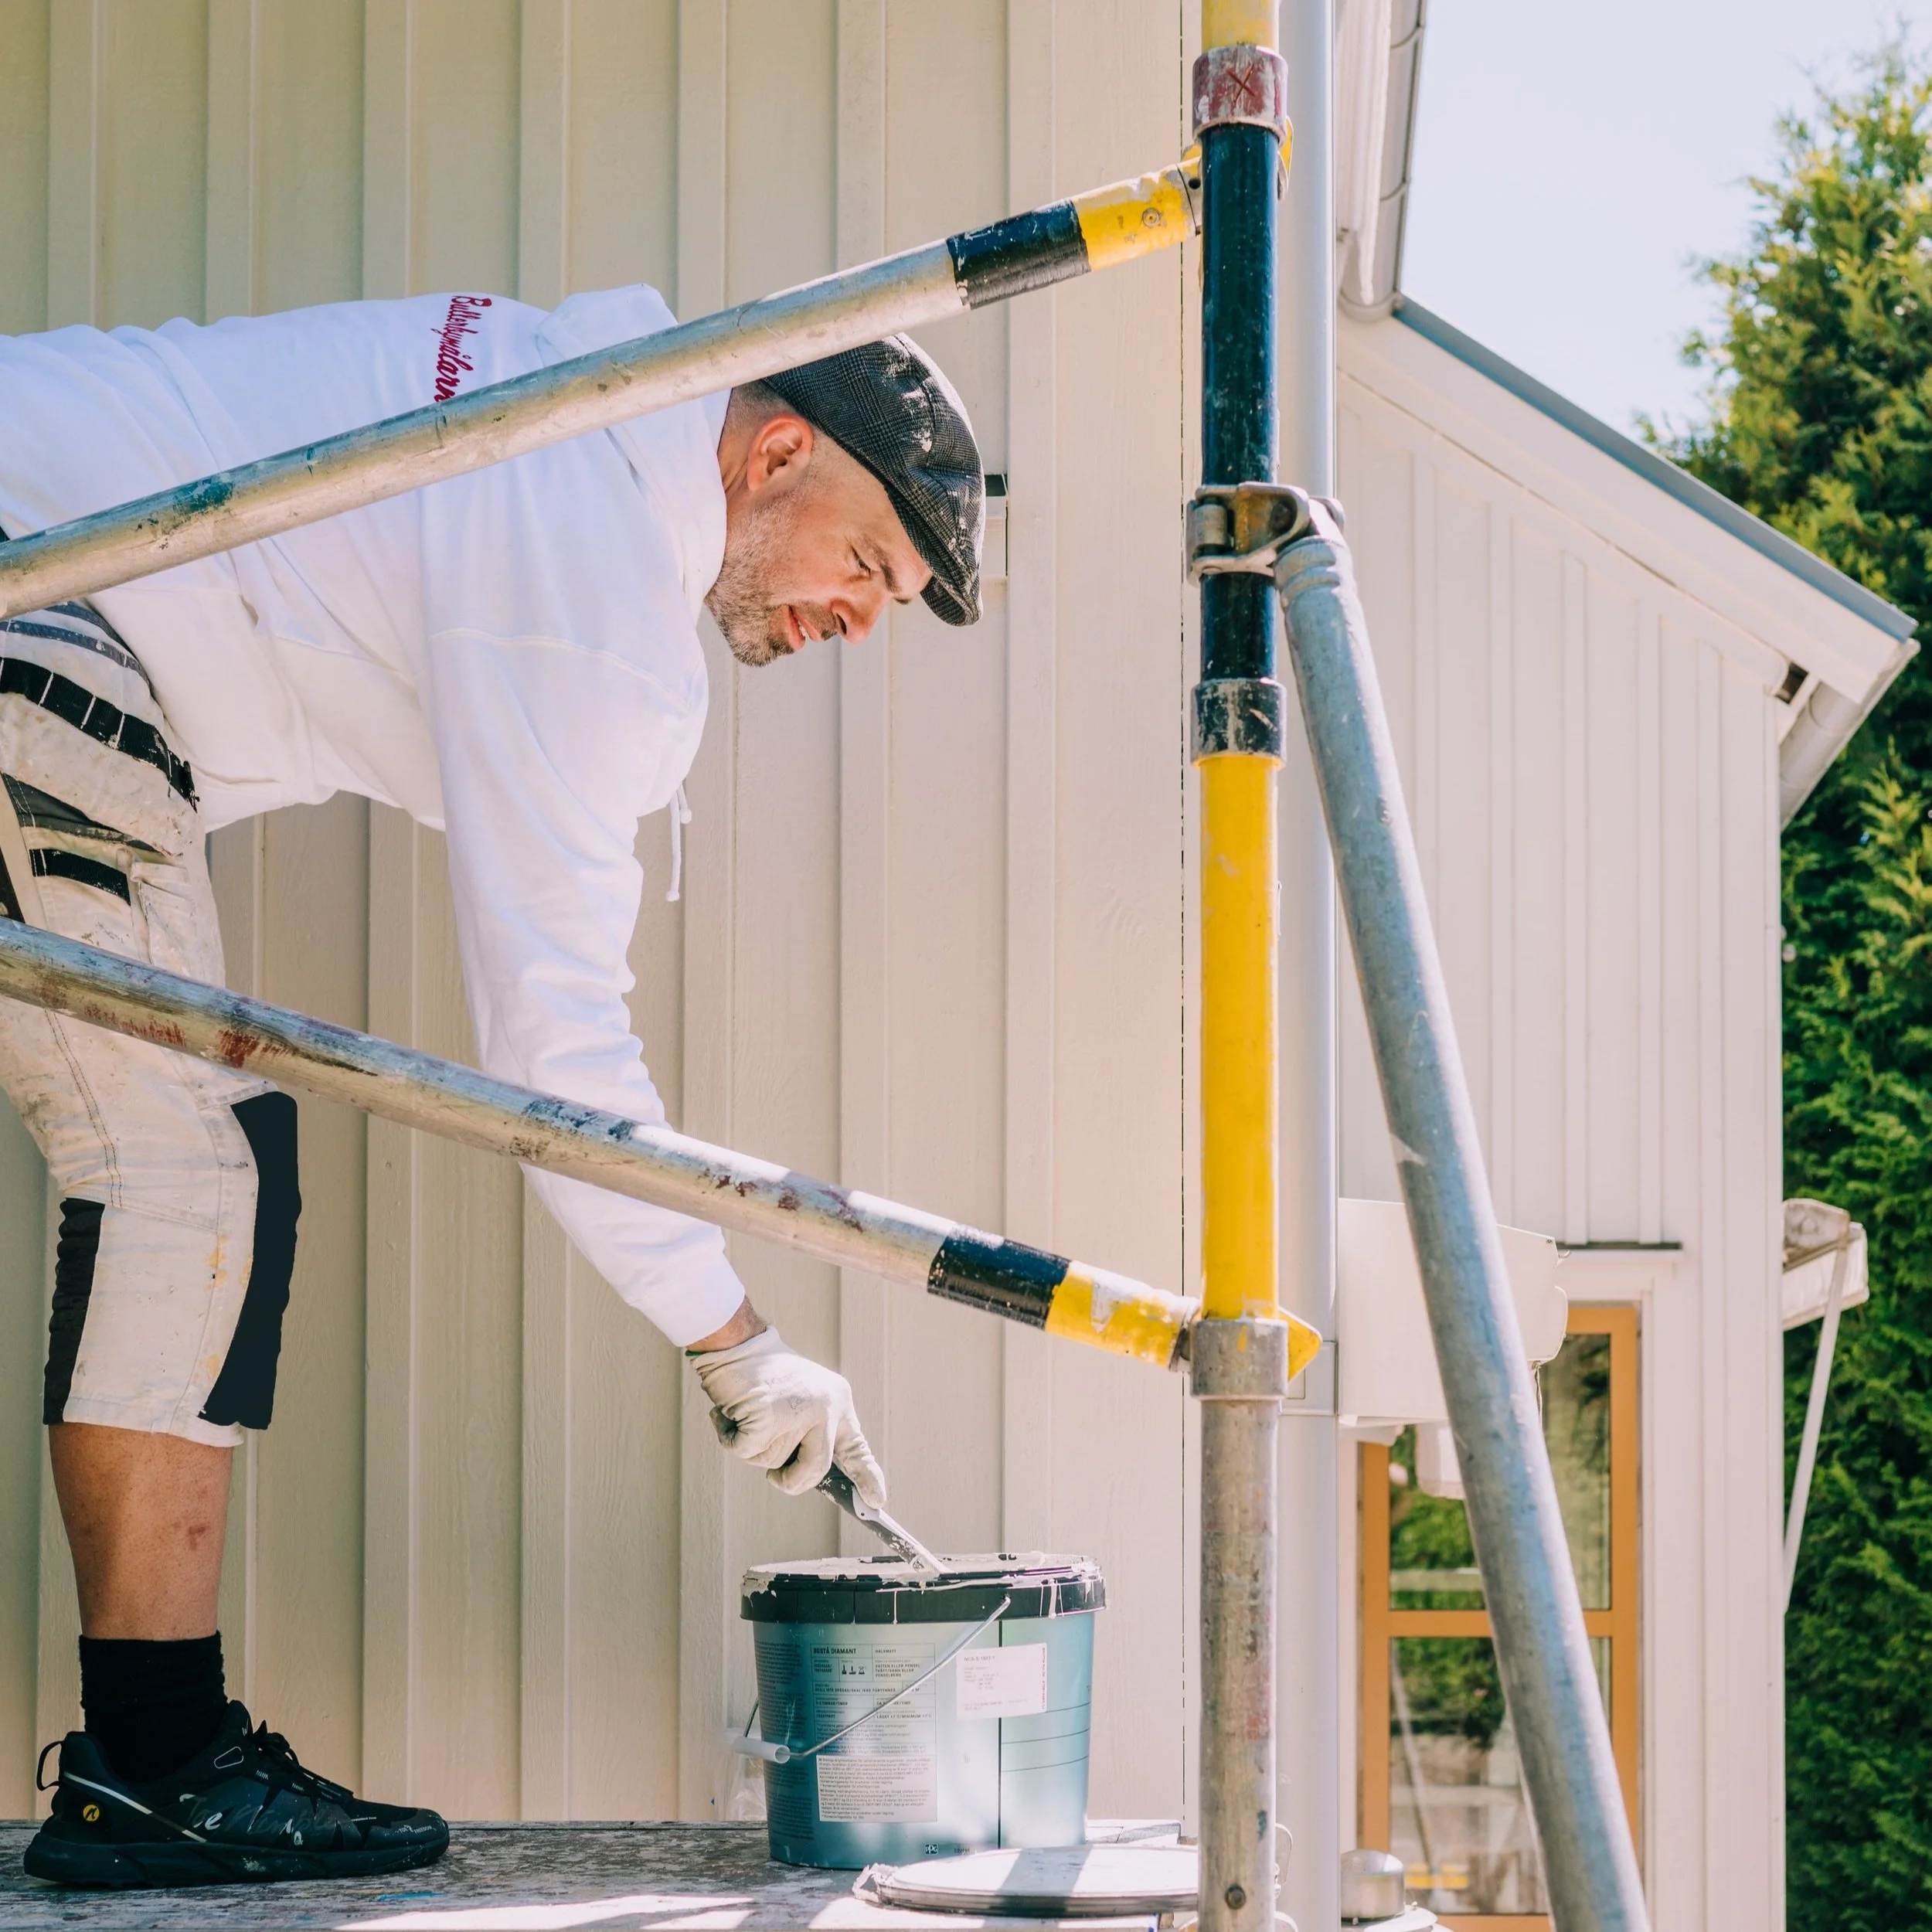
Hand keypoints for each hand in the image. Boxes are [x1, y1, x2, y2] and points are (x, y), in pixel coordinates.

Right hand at [690, 1327, 885, 1506]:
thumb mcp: (801, 1398)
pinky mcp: (768, 1417)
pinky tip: (731, 1414)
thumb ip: (810, 1432)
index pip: (856, 1447)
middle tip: (775, 1478)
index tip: (877, 1501)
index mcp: (838, 1401)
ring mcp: (799, 1411)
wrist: (737, 1343)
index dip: (867, 1477)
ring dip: (752, 1447)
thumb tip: (809, 1476)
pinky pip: (746, 1451)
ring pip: (772, 1462)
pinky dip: (731, 1438)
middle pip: (815, 1470)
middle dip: (791, 1480)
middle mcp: (825, 1406)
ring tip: (747, 1414)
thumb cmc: (764, 1374)